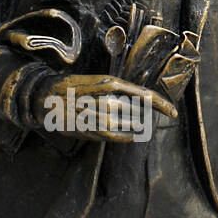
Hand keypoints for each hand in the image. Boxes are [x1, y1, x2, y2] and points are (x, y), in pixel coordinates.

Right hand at [33, 73, 176, 142]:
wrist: (44, 97)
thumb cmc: (72, 87)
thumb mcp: (94, 80)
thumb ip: (114, 88)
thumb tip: (139, 96)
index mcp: (107, 83)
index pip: (143, 95)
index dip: (161, 104)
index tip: (173, 111)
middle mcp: (104, 100)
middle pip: (137, 111)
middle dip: (149, 114)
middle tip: (158, 115)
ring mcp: (95, 116)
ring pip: (126, 125)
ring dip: (135, 126)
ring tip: (140, 126)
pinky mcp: (87, 129)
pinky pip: (112, 137)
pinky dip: (124, 138)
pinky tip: (131, 137)